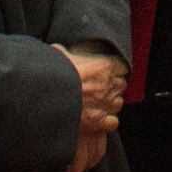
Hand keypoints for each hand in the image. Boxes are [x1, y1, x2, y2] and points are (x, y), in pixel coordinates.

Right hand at [67, 47, 124, 171]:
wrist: (50, 98)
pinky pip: (113, 122)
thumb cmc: (56, 74)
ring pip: (118, 103)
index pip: (122, 67)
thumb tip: (58, 48)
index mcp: (105, 66)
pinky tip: (99, 119)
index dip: (114, 69)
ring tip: (97, 103)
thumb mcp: (60, 55)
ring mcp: (106, 104)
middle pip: (121, 85)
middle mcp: (110, 85)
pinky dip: (108, 121)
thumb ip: (64, 51)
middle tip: (99, 88)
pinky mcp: (99, 121)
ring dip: (110, 103)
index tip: (105, 72)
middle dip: (112, 86)